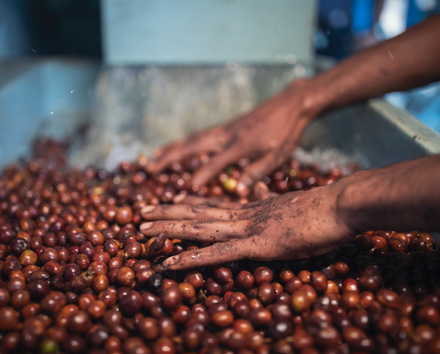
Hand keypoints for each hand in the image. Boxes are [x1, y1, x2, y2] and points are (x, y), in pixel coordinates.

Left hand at [139, 180, 353, 269]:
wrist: (339, 206)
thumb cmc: (323, 209)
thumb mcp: (292, 202)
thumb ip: (271, 198)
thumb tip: (261, 189)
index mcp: (253, 207)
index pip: (215, 203)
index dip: (190, 202)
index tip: (171, 199)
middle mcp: (243, 215)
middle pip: (197, 211)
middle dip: (167, 212)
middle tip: (141, 212)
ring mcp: (247, 229)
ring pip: (198, 227)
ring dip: (168, 229)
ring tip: (142, 229)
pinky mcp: (255, 246)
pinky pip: (216, 254)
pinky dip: (190, 258)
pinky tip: (168, 262)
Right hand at [146, 81, 319, 188]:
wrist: (290, 104)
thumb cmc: (286, 134)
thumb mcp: (278, 156)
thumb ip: (257, 173)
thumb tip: (237, 192)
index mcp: (242, 145)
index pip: (218, 162)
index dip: (204, 175)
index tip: (188, 188)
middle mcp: (227, 135)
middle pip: (193, 146)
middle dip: (170, 158)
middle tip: (149, 169)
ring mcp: (224, 129)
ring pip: (192, 139)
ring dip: (171, 149)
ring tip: (153, 159)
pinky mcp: (225, 127)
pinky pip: (199, 135)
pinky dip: (183, 142)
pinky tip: (176, 148)